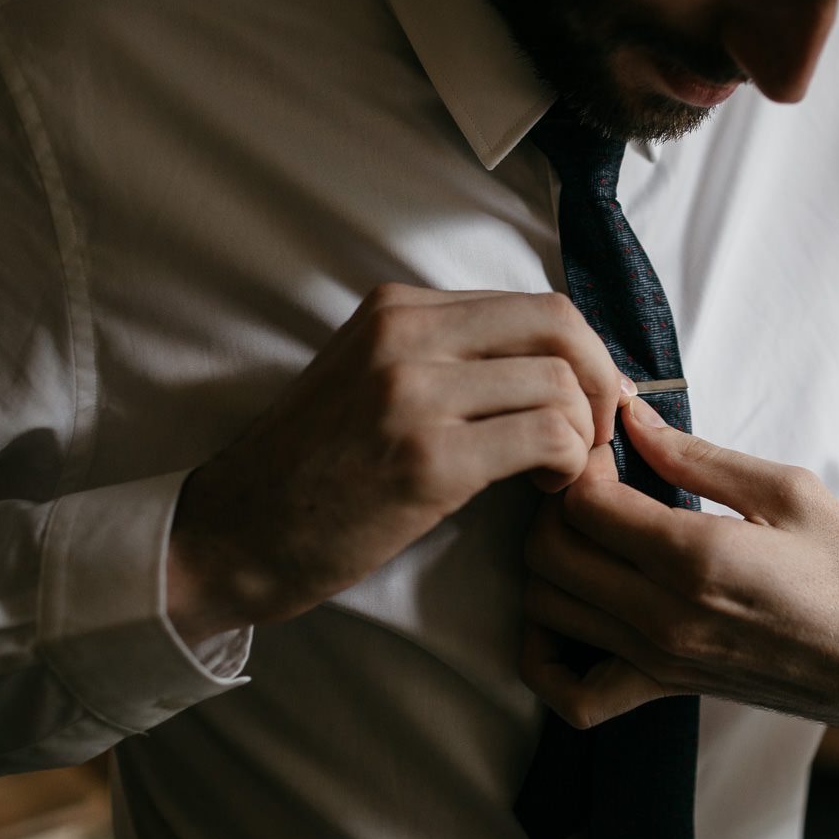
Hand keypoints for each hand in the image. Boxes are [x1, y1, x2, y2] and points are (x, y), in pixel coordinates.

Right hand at [167, 284, 626, 644]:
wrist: (234, 535)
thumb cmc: (313, 471)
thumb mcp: (368, 379)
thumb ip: (446, 356)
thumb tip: (553, 362)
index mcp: (395, 309)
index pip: (533, 303)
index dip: (584, 354)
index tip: (592, 400)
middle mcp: (404, 335)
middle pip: (560, 325)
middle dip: (603, 380)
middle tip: (600, 433)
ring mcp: (413, 394)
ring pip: (560, 382)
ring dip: (584, 435)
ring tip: (557, 473)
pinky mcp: (428, 460)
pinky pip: (546, 437)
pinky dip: (568, 466)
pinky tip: (543, 492)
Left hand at [520, 398, 838, 737]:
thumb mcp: (788, 489)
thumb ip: (697, 456)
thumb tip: (632, 417)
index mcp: (699, 558)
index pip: (583, 502)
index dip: (583, 460)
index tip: (611, 444)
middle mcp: (665, 616)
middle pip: (546, 551)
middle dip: (554, 502)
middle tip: (594, 481)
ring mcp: (657, 660)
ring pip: (543, 608)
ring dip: (548, 560)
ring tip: (589, 533)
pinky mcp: (660, 689)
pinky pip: (570, 692)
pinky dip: (546, 655)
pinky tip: (571, 612)